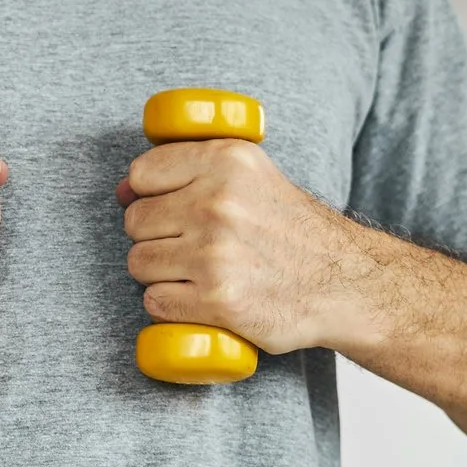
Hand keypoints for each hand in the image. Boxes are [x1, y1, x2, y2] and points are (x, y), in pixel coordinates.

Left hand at [117, 139, 361, 354]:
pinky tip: (200, 299)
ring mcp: (215, 254)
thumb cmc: (291, 230)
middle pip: (135, 222)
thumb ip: (191, 171)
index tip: (174, 210)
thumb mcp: (251, 175)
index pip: (142, 174)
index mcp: (227, 161)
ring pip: (138, 263)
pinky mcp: (217, 300)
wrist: (344, 282)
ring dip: (160, 274)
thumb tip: (122, 190)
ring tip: (199, 273)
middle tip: (193, 247)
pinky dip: (171, 306)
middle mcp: (218, 203)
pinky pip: (155, 302)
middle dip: (156, 238)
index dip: (150, 196)